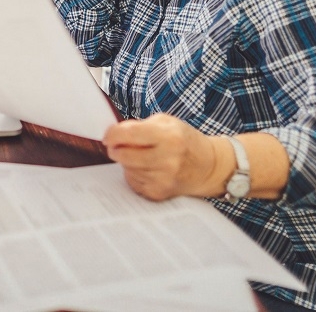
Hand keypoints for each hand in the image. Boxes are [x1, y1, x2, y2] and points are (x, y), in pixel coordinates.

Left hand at [102, 114, 223, 200]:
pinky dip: (134, 174)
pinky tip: (146, 168)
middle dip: (116, 148)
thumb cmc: (185, 140)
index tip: (108, 135)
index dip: (113, 134)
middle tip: (117, 145)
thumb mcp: (166, 123)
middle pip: (124, 155)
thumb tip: (113, 134)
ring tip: (141, 155)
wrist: (207, 166)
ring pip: (127, 169)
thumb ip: (139, 126)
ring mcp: (163, 179)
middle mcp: (167, 160)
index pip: (130, 134)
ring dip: (127, 161)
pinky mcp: (159, 193)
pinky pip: (133, 182)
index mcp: (169, 137)